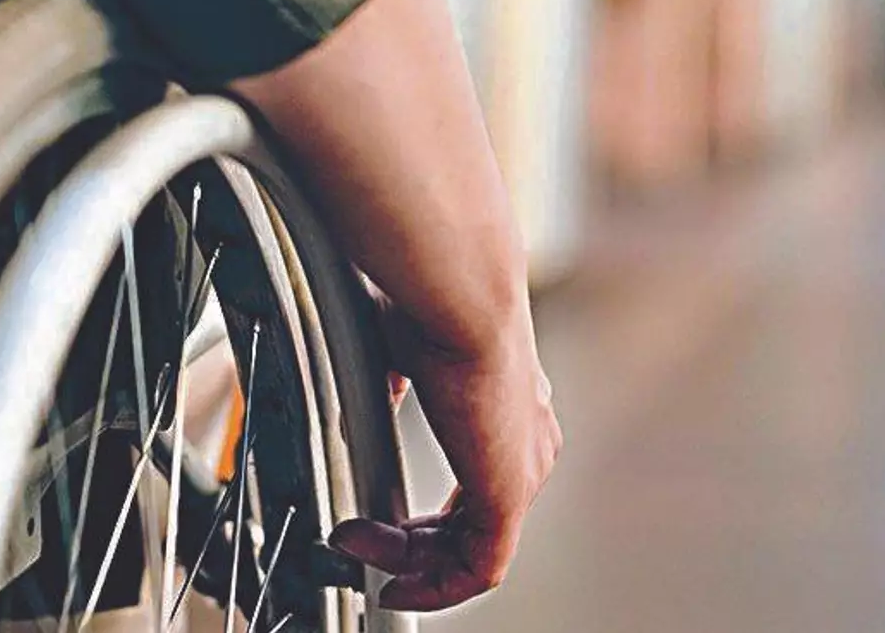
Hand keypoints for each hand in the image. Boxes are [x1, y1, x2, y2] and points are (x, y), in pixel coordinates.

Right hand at [329, 296, 560, 610]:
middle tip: (358, 541)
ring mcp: (522, 472)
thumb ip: (393, 383)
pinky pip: (478, 568)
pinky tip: (392, 579)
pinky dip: (433, 584)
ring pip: (470, 551)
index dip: (428, 516)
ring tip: (357, 547)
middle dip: (410, 546)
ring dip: (408, 562)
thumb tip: (374, 396)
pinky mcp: (510, 496)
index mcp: (510, 409)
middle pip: (472, 527)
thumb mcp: (404, 351)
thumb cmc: (435, 304)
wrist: (462, 300)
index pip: (478, 486)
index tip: (379, 521)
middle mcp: (527, 444)